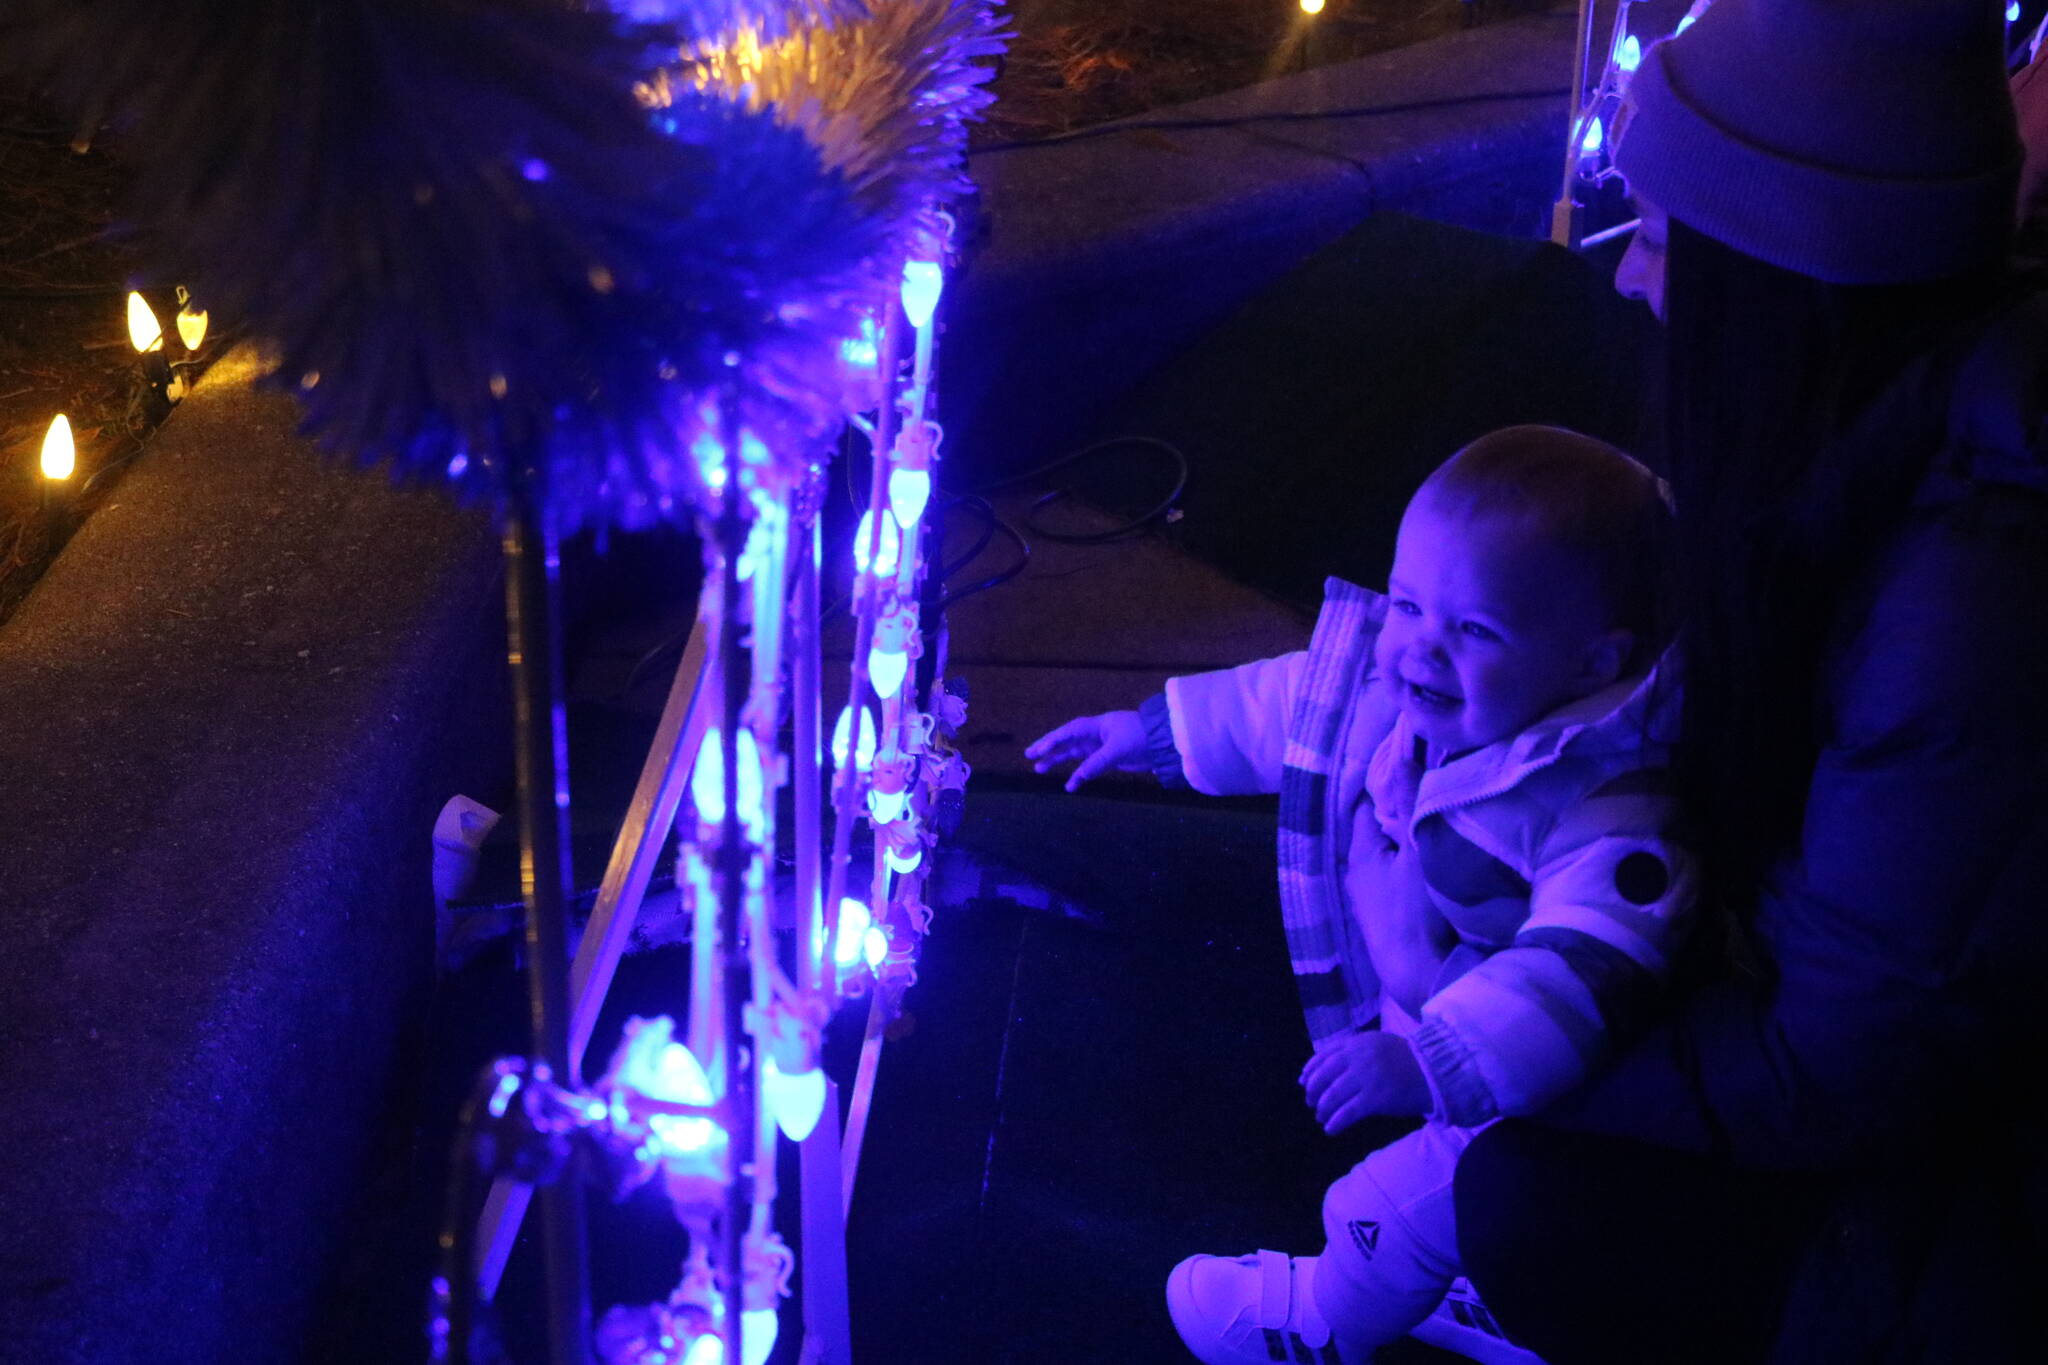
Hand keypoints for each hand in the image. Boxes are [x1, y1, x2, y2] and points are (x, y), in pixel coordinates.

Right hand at [1024, 710, 1148, 791]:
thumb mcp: (1119, 749)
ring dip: (1057, 760)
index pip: (1069, 732)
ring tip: (1039, 769)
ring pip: (1074, 753)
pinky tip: (1069, 785)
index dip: (1052, 740)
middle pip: (1067, 740)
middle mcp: (1095, 734)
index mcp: (1097, 726)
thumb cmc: (1142, 738)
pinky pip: (1087, 766)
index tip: (1036, 750)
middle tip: (1029, 756)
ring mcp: (1101, 746)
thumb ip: (1098, 762)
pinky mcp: (1108, 758)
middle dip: (1048, 748)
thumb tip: (1078, 777)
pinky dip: (1078, 775)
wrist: (1165, 743)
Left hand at [1299, 1031, 1429, 1133]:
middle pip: (1323, 1077)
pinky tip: (1331, 1129)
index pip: (1322, 1056)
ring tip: (1322, 1118)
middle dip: (1313, 1092)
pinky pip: (1347, 1113)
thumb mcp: (1377, 1045)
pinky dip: (1335, 1122)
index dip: (1310, 1071)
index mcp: (1357, 1043)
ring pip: (1332, 1096)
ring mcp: (1366, 1078)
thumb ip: (1353, 1052)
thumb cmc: (1406, 1059)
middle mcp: (1358, 1058)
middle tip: (1312, 1103)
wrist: (1435, 1071)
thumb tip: (1325, 1068)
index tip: (1303, 1082)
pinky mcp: (1374, 1099)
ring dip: (1323, 1110)